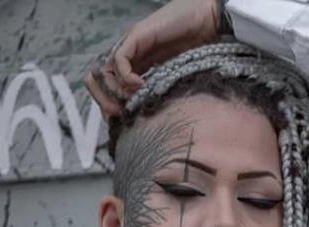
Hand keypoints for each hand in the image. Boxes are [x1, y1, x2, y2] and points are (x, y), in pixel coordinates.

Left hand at [84, 0, 221, 119]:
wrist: (208, 21)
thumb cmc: (198, 49)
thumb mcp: (174, 80)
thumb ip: (160, 93)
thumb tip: (151, 122)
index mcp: (136, 65)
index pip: (109, 84)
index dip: (108, 102)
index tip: (120, 119)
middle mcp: (129, 54)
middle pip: (100, 77)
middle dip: (105, 99)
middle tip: (119, 113)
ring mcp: (131, 44)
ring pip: (105, 69)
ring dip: (114, 90)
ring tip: (130, 100)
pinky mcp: (138, 36)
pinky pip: (120, 59)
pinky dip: (125, 76)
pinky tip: (139, 85)